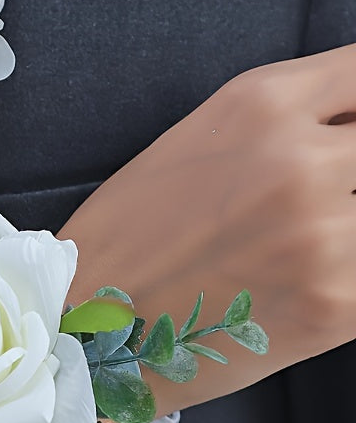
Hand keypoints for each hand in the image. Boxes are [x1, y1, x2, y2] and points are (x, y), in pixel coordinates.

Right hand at [58, 44, 355, 413]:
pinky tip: (303, 273)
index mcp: (260, 104)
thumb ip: (288, 118)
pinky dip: (349, 267)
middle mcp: (300, 160)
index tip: (353, 123)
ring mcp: (327, 235)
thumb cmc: (133, 227)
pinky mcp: (339, 306)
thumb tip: (355, 119)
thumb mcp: (201, 138)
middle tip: (329, 188)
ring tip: (304, 236)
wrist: (93, 318)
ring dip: (351, 217)